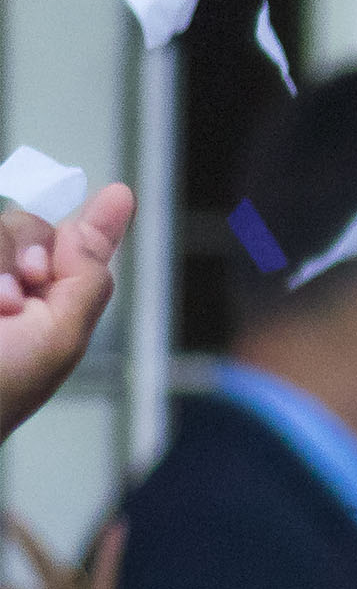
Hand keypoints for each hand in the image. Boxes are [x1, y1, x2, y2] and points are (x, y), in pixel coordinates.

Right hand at [0, 188, 134, 442]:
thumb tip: (98, 217)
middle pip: (27, 225)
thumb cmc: (1, 388)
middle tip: (22, 289)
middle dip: (28, 248)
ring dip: (1, 262)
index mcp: (48, 302)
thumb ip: (85, 277)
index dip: (92, 225)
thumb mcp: (60, 336)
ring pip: (1, 227)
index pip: (73, 247)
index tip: (114, 200)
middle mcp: (11, 283)